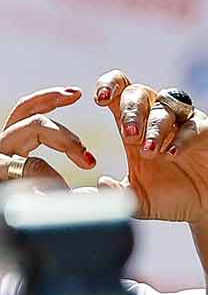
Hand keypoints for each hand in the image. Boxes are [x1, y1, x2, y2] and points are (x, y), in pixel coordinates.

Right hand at [0, 87, 91, 272]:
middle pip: (31, 123)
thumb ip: (51, 184)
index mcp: (4, 148)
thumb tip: (91, 191)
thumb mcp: (28, 194)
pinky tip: (50, 211)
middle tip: (88, 158)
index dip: (49, 99)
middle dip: (65, 135)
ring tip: (68, 201)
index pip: (25, 112)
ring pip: (33, 156)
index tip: (76, 93)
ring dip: (60, 174)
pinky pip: (25, 182)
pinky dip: (47, 195)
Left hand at [93, 71, 207, 225]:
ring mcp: (181, 123)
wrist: (203, 208)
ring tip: (149, 151)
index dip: (108, 86)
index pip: (118, 91)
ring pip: (165, 107)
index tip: (97, 99)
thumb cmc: (168, 195)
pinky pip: (193, 126)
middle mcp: (155, 118)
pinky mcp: (205, 132)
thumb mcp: (136, 198)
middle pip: (139, 94)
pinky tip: (170, 155)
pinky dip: (180, 139)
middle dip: (131, 112)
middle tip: (128, 136)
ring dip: (155, 127)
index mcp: (132, 126)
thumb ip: (115, 193)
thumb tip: (100, 184)